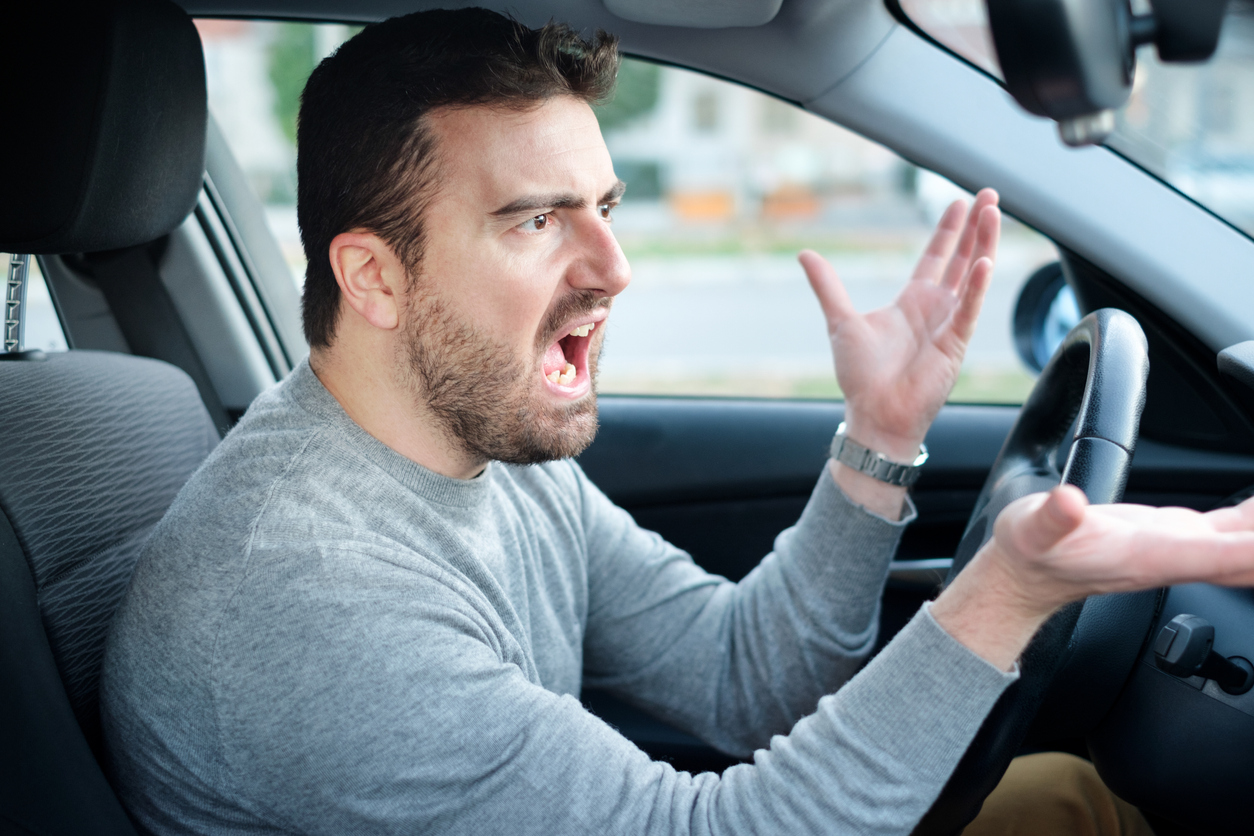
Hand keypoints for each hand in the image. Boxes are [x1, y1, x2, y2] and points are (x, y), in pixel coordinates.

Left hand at [800, 189, 1000, 460]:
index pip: (937, 257)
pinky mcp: (956, 343)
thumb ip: (827, 285)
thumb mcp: (840, 320)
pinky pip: (970, 309)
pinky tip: (985, 260)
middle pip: (961, 258)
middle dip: (975, 226)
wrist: (874, 413)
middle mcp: (935, 308)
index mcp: (912, 302)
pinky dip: (977, 286)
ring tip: (993, 212)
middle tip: (989, 194)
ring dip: (983, 244)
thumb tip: (804, 254)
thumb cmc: (860, 375)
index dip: (949, 230)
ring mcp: (949, 324)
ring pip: (972, 276)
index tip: (959, 202)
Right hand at [933, 485, 1253, 669]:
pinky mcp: (1180, 535)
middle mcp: (1182, 556)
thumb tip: (1069, 503)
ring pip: (1253, 542)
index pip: (1234, 553)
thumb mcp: (1035, 530)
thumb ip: (1054, 517)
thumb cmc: (1030, 554)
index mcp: (1157, 555)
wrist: (1025, 574)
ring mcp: (1185, 548)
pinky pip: (1239, 529)